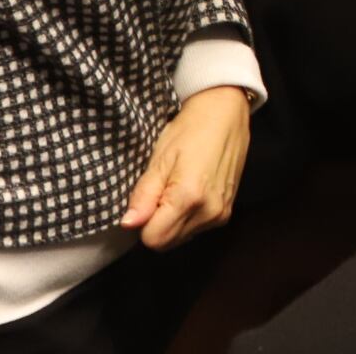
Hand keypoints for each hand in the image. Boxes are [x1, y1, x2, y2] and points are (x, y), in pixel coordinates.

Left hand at [122, 86, 249, 249]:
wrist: (225, 114)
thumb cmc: (190, 130)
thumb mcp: (159, 159)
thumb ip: (143, 195)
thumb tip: (128, 224)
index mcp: (190, 198)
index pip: (153, 239)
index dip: (143, 222)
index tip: (148, 198)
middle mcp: (210, 212)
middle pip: (167, 242)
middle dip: (156, 224)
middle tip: (161, 191)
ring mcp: (221, 213)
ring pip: (181, 238)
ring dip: (172, 222)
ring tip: (176, 189)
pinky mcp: (227, 211)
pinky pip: (196, 229)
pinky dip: (187, 218)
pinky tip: (191, 193)